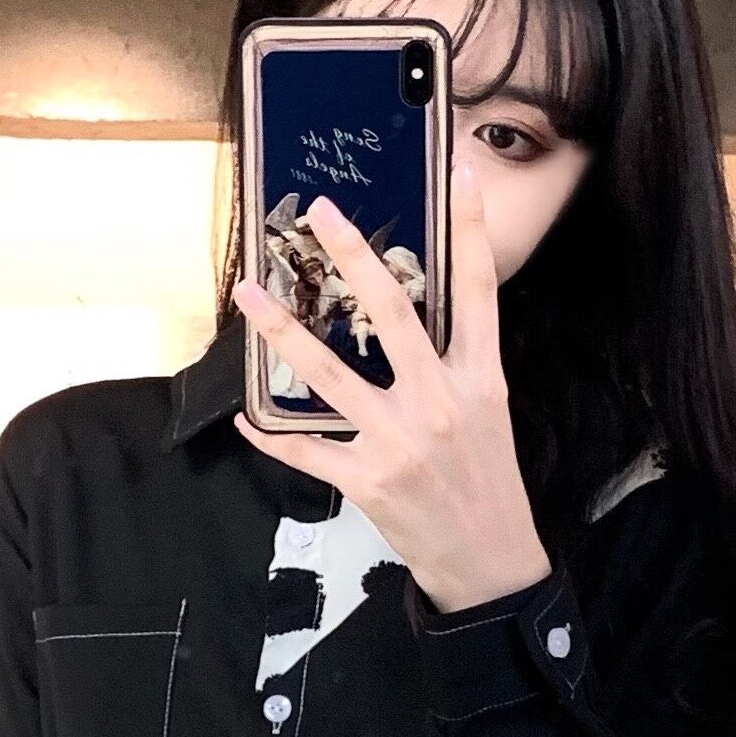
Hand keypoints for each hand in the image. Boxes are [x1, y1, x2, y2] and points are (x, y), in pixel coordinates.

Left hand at [230, 158, 552, 615]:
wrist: (489, 561)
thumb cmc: (486, 484)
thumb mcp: (488, 412)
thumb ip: (457, 362)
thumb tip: (411, 319)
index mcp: (478, 379)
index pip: (480, 291)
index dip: (472, 230)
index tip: (458, 175)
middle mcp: (440, 401)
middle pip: (393, 313)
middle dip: (353, 256)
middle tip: (321, 211)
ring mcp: (400, 441)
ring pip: (331, 373)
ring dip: (283, 331)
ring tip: (249, 295)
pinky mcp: (369, 479)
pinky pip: (307, 448)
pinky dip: (272, 435)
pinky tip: (247, 417)